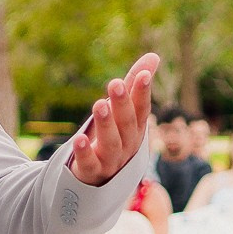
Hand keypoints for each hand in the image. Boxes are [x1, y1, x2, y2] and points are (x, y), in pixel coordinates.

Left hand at [67, 53, 159, 186]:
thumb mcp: (123, 111)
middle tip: (115, 84)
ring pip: (111, 143)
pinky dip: (85, 152)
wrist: (98, 176)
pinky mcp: (92, 172)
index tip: (142, 75)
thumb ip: (134, 85)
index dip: (143, 93)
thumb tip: (154, 56)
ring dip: (106, 124)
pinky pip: (89, 163)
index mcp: (136, 129)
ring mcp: (111, 161)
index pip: (142, 110)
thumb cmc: (113, 137)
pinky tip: (78, 139)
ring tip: (99, 104)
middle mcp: (127, 145)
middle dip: (122, 105)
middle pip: (127, 124)